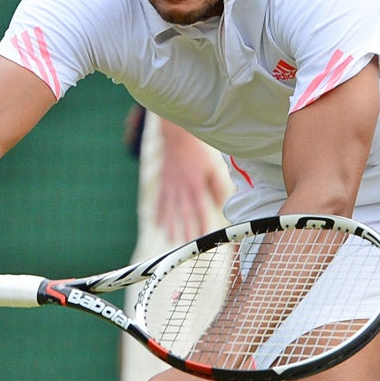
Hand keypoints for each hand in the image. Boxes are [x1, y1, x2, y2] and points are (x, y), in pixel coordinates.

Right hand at [156, 119, 229, 241]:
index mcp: (195, 184)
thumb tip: (221, 204)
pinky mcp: (163, 183)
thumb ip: (217, 186)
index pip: (200, 208)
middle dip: (186, 229)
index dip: (202, 223)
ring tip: (172, 239)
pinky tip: (158, 225)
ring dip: (171, 226)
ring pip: (170, 210)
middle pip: (184, 213)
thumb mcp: (213, 166)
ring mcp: (170, 186)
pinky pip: (160, 202)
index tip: (205, 237)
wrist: (177, 135)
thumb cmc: (199, 150)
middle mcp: (181, 188)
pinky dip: (159, 214)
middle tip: (187, 245)